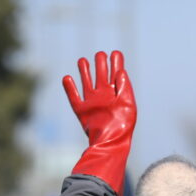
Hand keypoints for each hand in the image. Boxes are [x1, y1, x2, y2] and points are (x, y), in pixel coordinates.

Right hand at [63, 51, 136, 195]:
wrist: (109, 142)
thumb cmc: (122, 126)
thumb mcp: (128, 104)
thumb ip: (124, 87)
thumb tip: (121, 71)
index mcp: (117, 95)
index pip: (117, 74)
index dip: (116, 63)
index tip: (115, 53)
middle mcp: (104, 97)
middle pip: (101, 76)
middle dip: (101, 64)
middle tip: (100, 54)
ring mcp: (92, 103)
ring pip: (87, 82)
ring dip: (85, 71)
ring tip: (83, 60)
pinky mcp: (82, 111)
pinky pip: (74, 97)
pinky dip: (69, 87)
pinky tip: (67, 77)